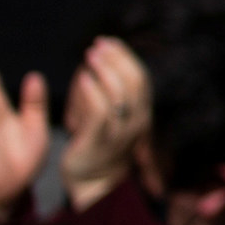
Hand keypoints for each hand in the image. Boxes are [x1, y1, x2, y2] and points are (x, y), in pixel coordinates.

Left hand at [59, 37, 151, 212]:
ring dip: (105, 69)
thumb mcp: (101, 115)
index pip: (140, 77)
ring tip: (90, 56)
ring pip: (120, 93)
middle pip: (134, 81)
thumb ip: (97, 91)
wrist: (92, 184)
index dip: (125, 56)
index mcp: (140, 112)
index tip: (108, 41)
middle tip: (98, 44)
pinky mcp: (99, 141)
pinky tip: (83, 78)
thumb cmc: (94, 145)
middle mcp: (136, 121)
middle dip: (116, 58)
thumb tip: (87, 64)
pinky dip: (92, 91)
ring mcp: (120, 132)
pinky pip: (100, 112)